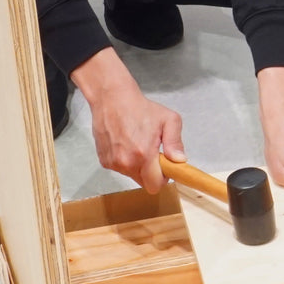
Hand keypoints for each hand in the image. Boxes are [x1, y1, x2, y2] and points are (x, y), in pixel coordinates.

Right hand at [71, 47, 185, 192]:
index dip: (163, 178)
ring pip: (132, 175)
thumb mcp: (169, 119)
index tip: (164, 166)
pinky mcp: (104, 160)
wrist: (112, 98)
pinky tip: (126, 143)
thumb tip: (179, 160)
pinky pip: (120, 169)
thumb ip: (176, 142)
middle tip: (153, 153)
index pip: (155, 185)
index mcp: (144, 154)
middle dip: (151, 173)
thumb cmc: (141, 108)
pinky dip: (126, 161)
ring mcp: (113, 162)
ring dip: (138, 166)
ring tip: (138, 144)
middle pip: (144, 183)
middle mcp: (126, 162)